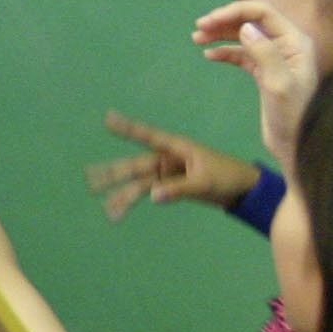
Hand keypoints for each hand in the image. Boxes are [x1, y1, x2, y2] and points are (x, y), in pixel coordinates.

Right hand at [84, 111, 257, 219]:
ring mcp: (167, 172)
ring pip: (138, 182)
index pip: (148, 136)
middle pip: (136, 165)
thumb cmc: (227, 177)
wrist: (242, 189)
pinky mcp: (170, 185)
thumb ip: (178, 189)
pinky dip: (135, 203)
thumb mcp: (204, 183)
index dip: (127, 128)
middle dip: (113, 172)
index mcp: (177, 147)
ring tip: (105, 208)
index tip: (108, 119)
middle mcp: (168, 158)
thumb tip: (152, 197)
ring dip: (121, 194)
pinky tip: (119, 212)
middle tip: (90, 177)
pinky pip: (147, 193)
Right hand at [195, 0, 321, 170]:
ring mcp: (274, 57)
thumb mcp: (278, 83)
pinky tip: (209, 55)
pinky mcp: (264, 72)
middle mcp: (285, 44)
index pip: (262, 12)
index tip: (210, 21)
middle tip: (198, 28)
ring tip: (197, 38)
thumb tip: (245, 27)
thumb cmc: (292, 115)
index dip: (234, 11)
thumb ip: (264, 52)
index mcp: (294, 41)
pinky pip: (242, 54)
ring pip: (244, 36)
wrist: (296, 144)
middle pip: (251, 20)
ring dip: (220, 34)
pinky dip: (225, 52)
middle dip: (224, 20)